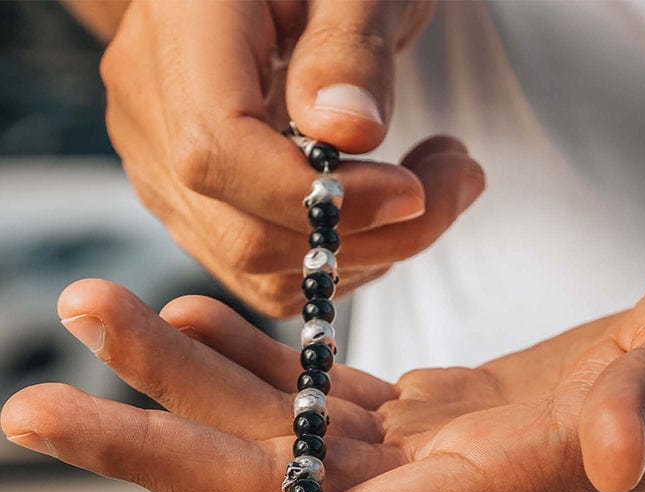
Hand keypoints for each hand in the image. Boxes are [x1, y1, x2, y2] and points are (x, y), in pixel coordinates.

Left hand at [3, 231, 644, 491]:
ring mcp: (447, 456)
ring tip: (93, 315)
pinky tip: (201, 321)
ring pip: (294, 437)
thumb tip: (617, 452)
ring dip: (188, 384)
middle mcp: (459, 491)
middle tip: (29, 404)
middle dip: (156, 453)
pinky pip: (333, 402)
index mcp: (510, 490)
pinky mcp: (450, 414)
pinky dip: (263, 362)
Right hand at [94, 0, 482, 314]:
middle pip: (244, 233)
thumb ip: (349, 47)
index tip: (414, 193)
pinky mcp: (191, 207)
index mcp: (178, 29)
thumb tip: (349, 135)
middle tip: (457, 183)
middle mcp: (149, 110)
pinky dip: (339, 260)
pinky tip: (384, 209)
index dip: (318, 196)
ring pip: (260, 270)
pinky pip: (264, 271)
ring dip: (366, 254)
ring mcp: (160, 168)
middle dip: (367, 237)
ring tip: (436, 186)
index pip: (217, 152)